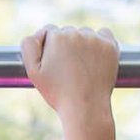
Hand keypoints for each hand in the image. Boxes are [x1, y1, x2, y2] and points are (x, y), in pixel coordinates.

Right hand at [19, 25, 118, 139]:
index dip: (48, 50)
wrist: (86, 107)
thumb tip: (38, 33)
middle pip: (67, 32)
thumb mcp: (33, 73)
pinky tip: (93, 61)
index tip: (53, 65)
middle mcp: (77, 33)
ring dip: (81, 46)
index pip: (49, 32)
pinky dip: (99, 44)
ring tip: (80, 69)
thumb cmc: (58, 93)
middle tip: (66, 71)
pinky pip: (103, 35)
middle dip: (65, 47)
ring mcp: (95, 38)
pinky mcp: (110, 45)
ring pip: (84, 34)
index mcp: (57, 37)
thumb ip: (29, 47)